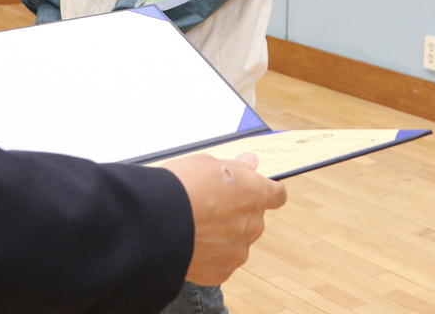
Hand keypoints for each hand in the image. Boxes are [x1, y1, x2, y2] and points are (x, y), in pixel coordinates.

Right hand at [160, 151, 287, 284]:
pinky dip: (209, 256)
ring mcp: (239, 251)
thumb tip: (251, 162)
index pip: (278, 194)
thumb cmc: (180, 186)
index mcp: (255, 193)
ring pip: (237, 242)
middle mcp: (254, 224)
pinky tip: (189, 245)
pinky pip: (221, 262)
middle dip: (237, 214)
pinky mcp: (222, 272)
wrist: (156, 224)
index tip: (253, 191)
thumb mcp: (207, 163)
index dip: (266, 192)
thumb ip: (235, 166)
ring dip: (223, 236)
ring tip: (193, 227)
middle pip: (254, 219)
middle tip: (208, 207)